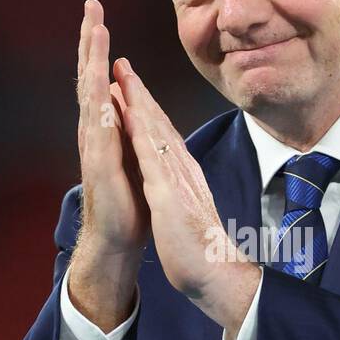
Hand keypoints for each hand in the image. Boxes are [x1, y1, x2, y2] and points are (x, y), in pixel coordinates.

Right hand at [69, 1, 150, 329]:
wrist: (118, 239)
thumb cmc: (128, 201)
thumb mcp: (133, 155)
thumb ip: (129, 128)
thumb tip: (127, 102)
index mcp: (107, 127)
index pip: (102, 79)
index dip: (100, 48)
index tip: (99, 16)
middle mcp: (95, 130)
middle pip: (91, 75)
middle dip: (91, 40)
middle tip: (91, 4)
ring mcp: (94, 145)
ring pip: (91, 92)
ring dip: (92, 60)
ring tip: (94, 28)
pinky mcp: (99, 162)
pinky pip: (98, 125)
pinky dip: (98, 100)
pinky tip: (98, 78)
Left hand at [117, 58, 260, 336]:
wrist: (216, 275)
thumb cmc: (202, 252)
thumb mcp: (188, 214)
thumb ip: (184, 196)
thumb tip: (179, 188)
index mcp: (185, 177)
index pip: (164, 136)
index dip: (148, 110)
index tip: (133, 88)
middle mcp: (183, 170)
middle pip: (159, 125)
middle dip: (140, 93)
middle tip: (124, 64)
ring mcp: (177, 179)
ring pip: (155, 131)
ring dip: (138, 101)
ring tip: (123, 74)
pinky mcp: (169, 194)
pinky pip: (151, 156)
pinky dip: (139, 131)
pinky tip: (128, 114)